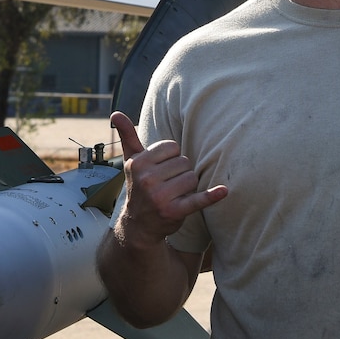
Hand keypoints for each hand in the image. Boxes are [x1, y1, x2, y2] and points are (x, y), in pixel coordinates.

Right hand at [109, 111, 227, 247]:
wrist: (139, 225)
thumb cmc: (139, 186)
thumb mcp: (131, 161)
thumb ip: (127, 136)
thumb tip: (116, 113)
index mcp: (138, 163)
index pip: (172, 147)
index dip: (171, 158)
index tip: (161, 169)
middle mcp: (147, 179)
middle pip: (184, 162)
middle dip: (180, 173)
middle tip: (167, 185)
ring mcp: (160, 197)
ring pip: (192, 178)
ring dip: (188, 186)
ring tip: (174, 194)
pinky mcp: (174, 212)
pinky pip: (198, 200)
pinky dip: (212, 196)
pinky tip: (224, 191)